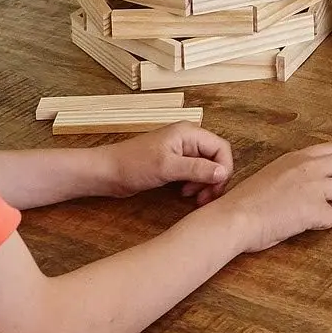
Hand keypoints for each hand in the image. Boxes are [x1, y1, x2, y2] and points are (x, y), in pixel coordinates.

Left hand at [98, 123, 235, 205]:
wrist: (108, 172)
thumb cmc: (134, 165)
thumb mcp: (167, 167)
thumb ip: (197, 169)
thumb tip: (222, 173)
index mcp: (190, 133)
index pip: (221, 148)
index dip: (224, 168)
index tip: (216, 189)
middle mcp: (189, 140)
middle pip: (215, 158)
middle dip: (214, 178)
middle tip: (204, 199)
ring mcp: (181, 152)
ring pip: (206, 167)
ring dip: (204, 183)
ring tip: (193, 198)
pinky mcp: (174, 164)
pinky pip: (194, 173)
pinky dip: (195, 184)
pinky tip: (184, 194)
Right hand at [211, 142, 331, 252]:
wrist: (234, 217)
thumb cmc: (247, 202)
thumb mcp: (273, 175)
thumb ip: (297, 175)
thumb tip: (315, 186)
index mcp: (298, 157)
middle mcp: (309, 166)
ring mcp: (313, 185)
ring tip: (323, 212)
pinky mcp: (313, 207)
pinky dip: (323, 224)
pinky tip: (305, 225)